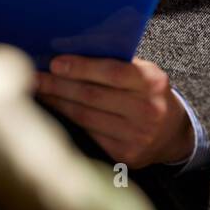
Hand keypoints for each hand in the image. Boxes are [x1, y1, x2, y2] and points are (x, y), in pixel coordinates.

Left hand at [34, 55, 194, 167]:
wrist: (172, 134)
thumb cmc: (150, 96)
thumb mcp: (145, 74)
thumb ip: (117, 65)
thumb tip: (72, 54)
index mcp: (152, 82)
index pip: (111, 72)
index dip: (81, 68)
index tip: (55, 63)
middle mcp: (147, 110)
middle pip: (92, 96)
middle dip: (60, 85)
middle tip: (37, 77)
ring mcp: (136, 135)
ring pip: (86, 116)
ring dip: (59, 103)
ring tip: (41, 92)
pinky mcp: (125, 154)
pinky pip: (89, 134)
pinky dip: (69, 121)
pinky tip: (57, 110)